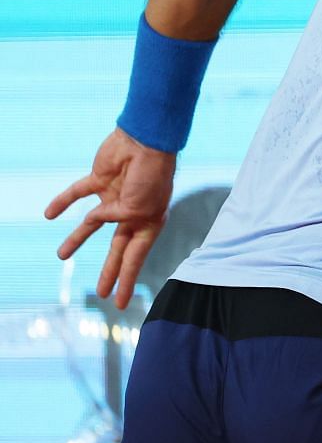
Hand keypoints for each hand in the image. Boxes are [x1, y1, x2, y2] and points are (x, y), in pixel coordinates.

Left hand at [45, 129, 175, 308]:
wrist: (145, 139)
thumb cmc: (151, 174)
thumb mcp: (141, 206)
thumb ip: (119, 218)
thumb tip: (99, 219)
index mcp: (148, 222)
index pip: (135, 258)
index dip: (127, 281)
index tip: (121, 303)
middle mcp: (132, 213)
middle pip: (117, 248)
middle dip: (110, 271)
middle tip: (102, 293)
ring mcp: (115, 196)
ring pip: (92, 224)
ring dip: (77, 240)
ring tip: (61, 255)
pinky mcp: (99, 180)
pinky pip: (77, 194)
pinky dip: (63, 202)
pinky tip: (48, 214)